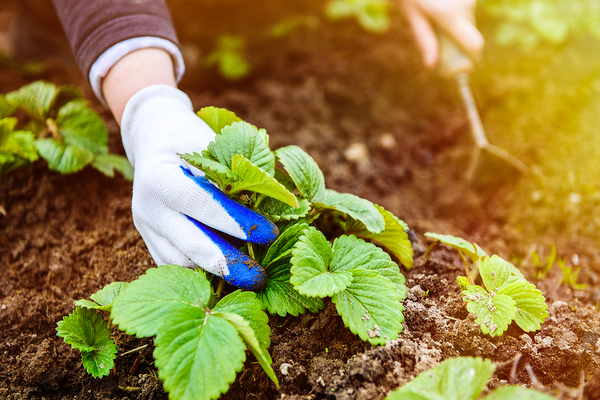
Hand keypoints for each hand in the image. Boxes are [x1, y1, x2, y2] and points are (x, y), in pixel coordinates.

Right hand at [120, 84, 277, 290]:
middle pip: (190, 247)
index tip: (271, 233)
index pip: (204, 206)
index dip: (239, 222)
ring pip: (182, 265)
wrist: (154, 140)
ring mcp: (147, 229)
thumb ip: (238, 172)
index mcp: (162, 178)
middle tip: (260, 277)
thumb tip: (280, 201)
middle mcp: (149, 208)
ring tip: (249, 274)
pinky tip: (229, 273)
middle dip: (229, 266)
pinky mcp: (150, 243)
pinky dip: (204, 273)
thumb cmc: (192, 138)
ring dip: (217, 273)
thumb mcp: (214, 143)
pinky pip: (177, 268)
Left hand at [401, 0, 483, 67]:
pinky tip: (442, 2)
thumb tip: (432, 65)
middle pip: (471, 32)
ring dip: (456, 20)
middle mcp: (465, 5)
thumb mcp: (412, 14)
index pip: (475, 45)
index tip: (463, 62)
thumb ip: (424, 39)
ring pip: (469, 18)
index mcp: (450, 16)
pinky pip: (467, 6)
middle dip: (458, 37)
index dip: (472, 56)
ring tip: (435, 9)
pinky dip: (457, 8)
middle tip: (439, 32)